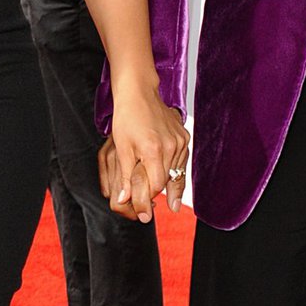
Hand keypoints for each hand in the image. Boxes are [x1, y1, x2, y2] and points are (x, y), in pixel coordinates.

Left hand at [98, 92, 188, 221]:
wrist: (139, 93)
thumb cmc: (127, 118)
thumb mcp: (121, 148)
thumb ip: (126, 176)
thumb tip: (124, 200)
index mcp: (154, 149)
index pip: (157, 185)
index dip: (149, 199)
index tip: (144, 212)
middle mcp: (172, 146)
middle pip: (168, 181)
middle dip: (159, 195)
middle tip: (154, 210)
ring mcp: (181, 141)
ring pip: (178, 172)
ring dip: (171, 185)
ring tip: (170, 203)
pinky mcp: (184, 136)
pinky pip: (182, 160)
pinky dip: (176, 170)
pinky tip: (172, 180)